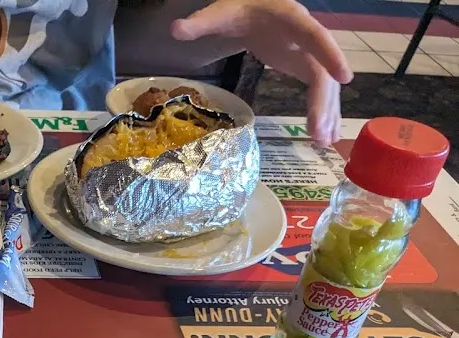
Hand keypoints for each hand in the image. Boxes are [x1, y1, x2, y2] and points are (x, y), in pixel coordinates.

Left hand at [171, 0, 352, 146]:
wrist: (251, 7)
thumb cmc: (238, 8)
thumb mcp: (219, 13)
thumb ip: (200, 22)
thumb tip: (176, 30)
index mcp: (291, 18)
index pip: (315, 35)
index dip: (331, 54)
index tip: (345, 77)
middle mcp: (307, 35)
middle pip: (322, 69)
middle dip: (323, 101)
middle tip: (319, 132)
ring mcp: (308, 52)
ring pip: (324, 84)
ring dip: (326, 112)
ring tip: (322, 142)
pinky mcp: (304, 65)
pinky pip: (319, 90)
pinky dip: (322, 112)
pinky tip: (323, 136)